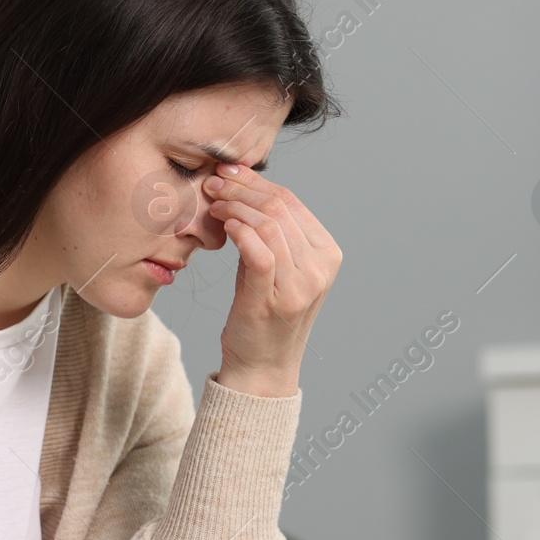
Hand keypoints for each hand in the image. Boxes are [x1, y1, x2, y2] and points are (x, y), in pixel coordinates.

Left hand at [204, 164, 340, 395]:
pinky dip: (240, 232)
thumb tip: (243, 187)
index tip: (227, 173)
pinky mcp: (276, 298)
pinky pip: (260, 251)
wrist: (261, 367)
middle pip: (280, 207)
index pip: (292, 201)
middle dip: (242, 189)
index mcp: (327, 252)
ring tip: (212, 204)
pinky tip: (224, 226)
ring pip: (269, 224)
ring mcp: (302, 284)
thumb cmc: (262, 314)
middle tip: (213, 183)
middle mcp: (321, 266)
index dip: (256, 182)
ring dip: (235, 207)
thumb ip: (270, 232)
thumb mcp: (274, 267)